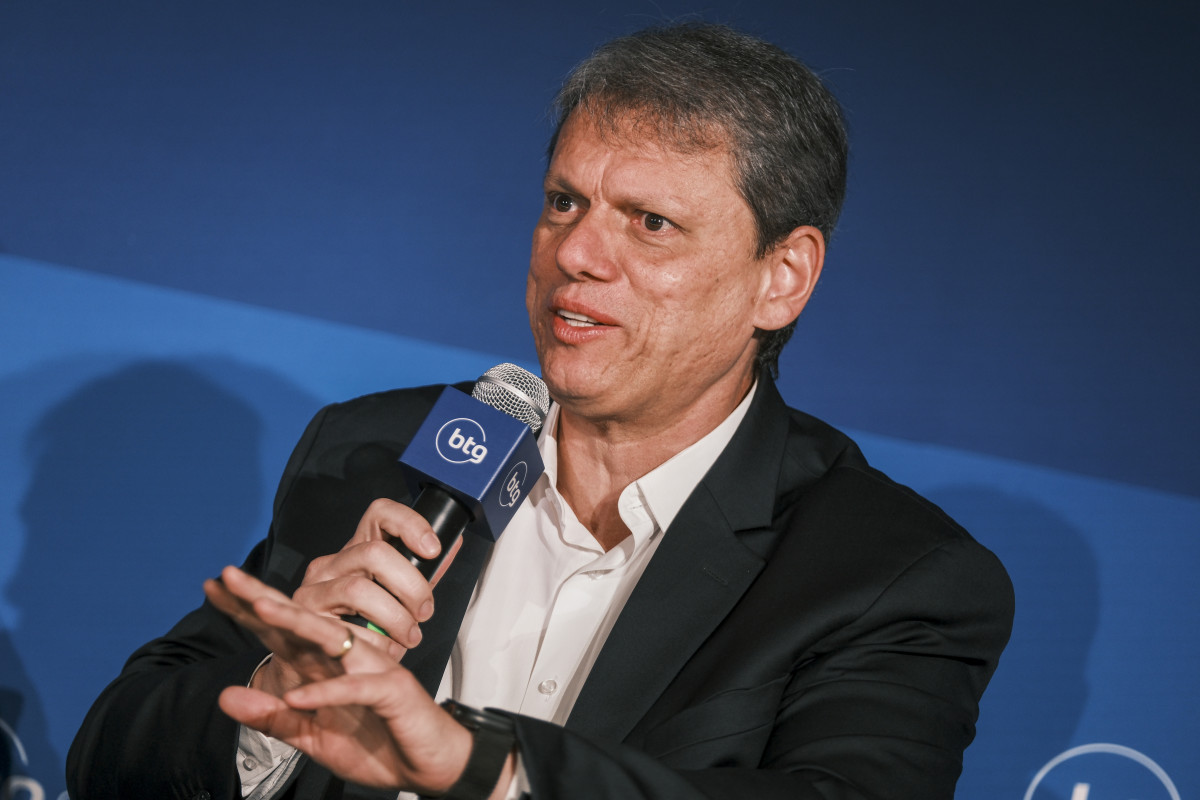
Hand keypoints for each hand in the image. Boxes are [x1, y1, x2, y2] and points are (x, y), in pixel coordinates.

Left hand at [205, 565, 505, 794]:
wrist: (430, 763)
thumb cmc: (378, 744)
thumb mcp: (311, 737)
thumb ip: (271, 717)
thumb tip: (224, 695)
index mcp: (324, 665)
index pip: (279, 630)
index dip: (246, 609)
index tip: (211, 588)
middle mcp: (346, 658)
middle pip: (300, 619)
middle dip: (263, 597)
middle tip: (229, 575)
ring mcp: (370, 669)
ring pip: (331, 638)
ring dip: (297, 623)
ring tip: (262, 607)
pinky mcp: (391, 690)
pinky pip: (355, 687)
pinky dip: (327, 692)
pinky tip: (298, 698)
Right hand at [255, 498, 440, 695]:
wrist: (320, 662)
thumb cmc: (363, 624)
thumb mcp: (396, 595)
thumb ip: (422, 572)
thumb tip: (453, 543)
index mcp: (357, 549)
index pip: (380, 513)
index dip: (410, 524)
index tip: (433, 549)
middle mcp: (331, 563)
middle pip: (375, 553)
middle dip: (411, 585)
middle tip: (425, 611)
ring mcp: (314, 589)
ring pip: (359, 590)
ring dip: (395, 618)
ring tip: (409, 636)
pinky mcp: (305, 620)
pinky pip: (346, 628)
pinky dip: (375, 644)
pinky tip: (384, 650)